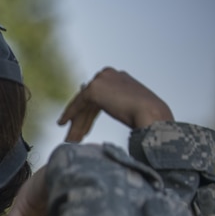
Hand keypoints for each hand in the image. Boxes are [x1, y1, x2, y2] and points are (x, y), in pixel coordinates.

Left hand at [58, 67, 173, 142]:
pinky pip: (78, 104)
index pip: (99, 96)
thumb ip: (118, 104)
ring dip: (76, 123)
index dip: (89, 114)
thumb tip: (106, 108)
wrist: (152, 114)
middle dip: (82, 121)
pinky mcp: (94, 89)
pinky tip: (62, 123)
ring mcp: (101, 79)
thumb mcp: (131, 107)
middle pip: (89, 101)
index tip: (84, 128)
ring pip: (83, 104)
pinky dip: (69, 114)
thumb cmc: (148, 116)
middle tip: (75, 137)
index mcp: (120, 78)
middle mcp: (110, 74)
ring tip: (70, 140)